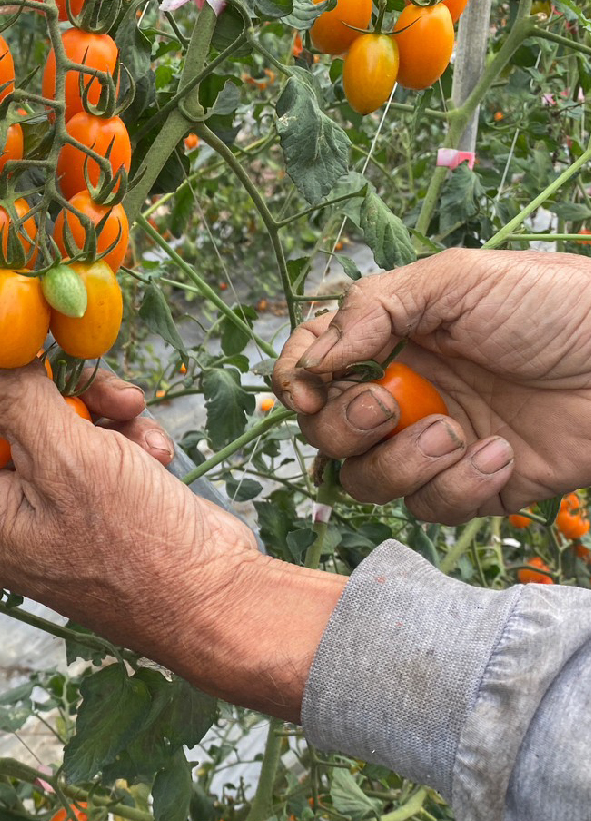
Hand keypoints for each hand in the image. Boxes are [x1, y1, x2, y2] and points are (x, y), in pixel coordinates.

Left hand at [0, 307, 343, 719]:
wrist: (214, 598)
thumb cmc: (132, 545)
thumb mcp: (65, 458)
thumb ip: (11, 392)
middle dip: (32, 371)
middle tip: (49, 322)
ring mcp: (41, 497)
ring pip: (44, 410)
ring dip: (90, 401)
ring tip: (127, 411)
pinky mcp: (85, 491)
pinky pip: (83, 435)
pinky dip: (117, 432)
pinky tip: (151, 447)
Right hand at [273, 249, 590, 523]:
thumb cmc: (556, 307)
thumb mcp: (458, 279)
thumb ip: (374, 307)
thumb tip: (314, 359)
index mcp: (391, 343)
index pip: (312, 369)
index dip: (296, 385)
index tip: (311, 393)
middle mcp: (403, 396)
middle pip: (327, 436)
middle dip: (348, 429)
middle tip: (391, 407)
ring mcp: (433, 446)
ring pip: (368, 483)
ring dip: (403, 464)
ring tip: (458, 433)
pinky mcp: (470, 488)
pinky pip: (429, 509)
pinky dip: (458, 487)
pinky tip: (500, 454)